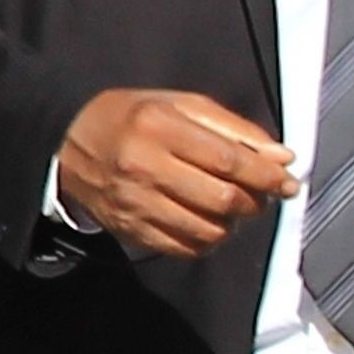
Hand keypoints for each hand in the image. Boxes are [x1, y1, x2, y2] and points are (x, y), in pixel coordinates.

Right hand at [56, 88, 294, 258]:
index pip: (229, 161)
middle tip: (261, 194)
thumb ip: (234, 130)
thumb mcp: (179, 105)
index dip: (267, 177)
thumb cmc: (131, 118)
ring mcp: (135, 203)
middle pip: (223, 200)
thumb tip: (281, 158)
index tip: (289, 183)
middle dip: (255, 202)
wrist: (64, 141)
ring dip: (233, 223)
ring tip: (230, 207)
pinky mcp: (129, 229)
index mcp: (160, 127)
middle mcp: (145, 167)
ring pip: (208, 230)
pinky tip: (207, 222)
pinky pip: (185, 248)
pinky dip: (208, 240)